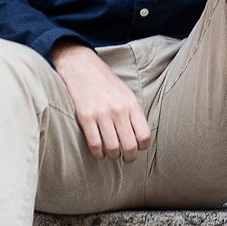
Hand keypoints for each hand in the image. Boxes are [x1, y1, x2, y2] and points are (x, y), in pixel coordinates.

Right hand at [51, 41, 151, 160]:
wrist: (82, 66)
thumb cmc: (105, 82)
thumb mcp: (126, 93)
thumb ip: (133, 113)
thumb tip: (139, 138)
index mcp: (131, 104)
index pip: (144, 135)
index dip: (142, 148)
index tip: (137, 149)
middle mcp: (118, 110)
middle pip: (130, 146)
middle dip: (129, 157)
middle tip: (125, 158)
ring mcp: (102, 113)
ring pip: (112, 148)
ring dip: (112, 156)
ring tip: (111, 154)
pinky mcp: (85, 117)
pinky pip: (95, 144)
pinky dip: (98, 153)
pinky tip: (99, 151)